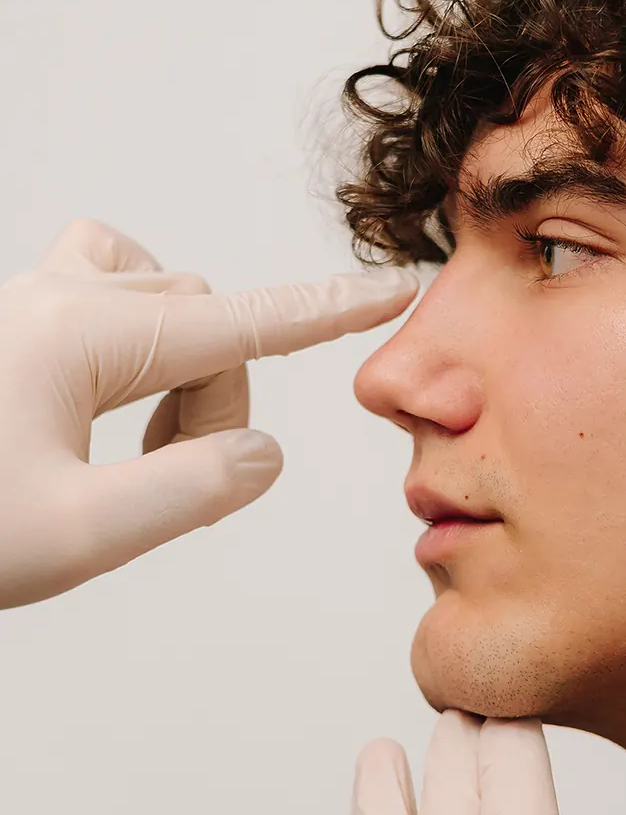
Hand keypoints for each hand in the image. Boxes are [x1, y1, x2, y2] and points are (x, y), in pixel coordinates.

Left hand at [0, 219, 417, 608]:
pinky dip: (146, 331)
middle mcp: (62, 297)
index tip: (398, 288)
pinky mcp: (21, 313)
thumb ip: (191, 490)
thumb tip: (259, 451)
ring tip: (134, 455)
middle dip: (217, 407)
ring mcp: (35, 296)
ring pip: (168, 306)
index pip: (247, 319)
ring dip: (183, 378)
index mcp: (82, 338)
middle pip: (208, 325)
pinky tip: (115, 380)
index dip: (334, 310)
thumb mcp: (77, 535)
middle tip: (180, 491)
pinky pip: (112, 279)